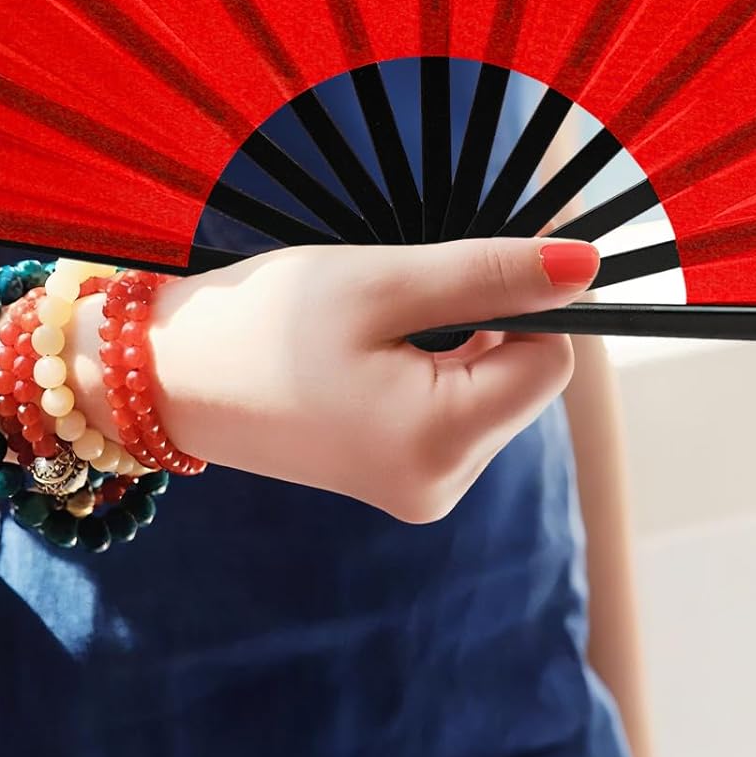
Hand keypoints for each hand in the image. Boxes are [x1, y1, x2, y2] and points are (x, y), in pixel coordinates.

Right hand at [68, 238, 598, 522]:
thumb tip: (588, 265)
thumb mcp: (384, 281)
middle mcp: (439, 487)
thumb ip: (492, 275)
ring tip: (377, 327)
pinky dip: (437, 368)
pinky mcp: (399, 480)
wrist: (168, 376)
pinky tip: (374, 352)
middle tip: (402, 296)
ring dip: (459, 343)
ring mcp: (419, 492)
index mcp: (439, 444)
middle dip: (487, 324)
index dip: (527, 301)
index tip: (471, 265)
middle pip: (525, 380)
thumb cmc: (265, 320)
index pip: (551, 361)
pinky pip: (457, 411)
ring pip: (494, 391)